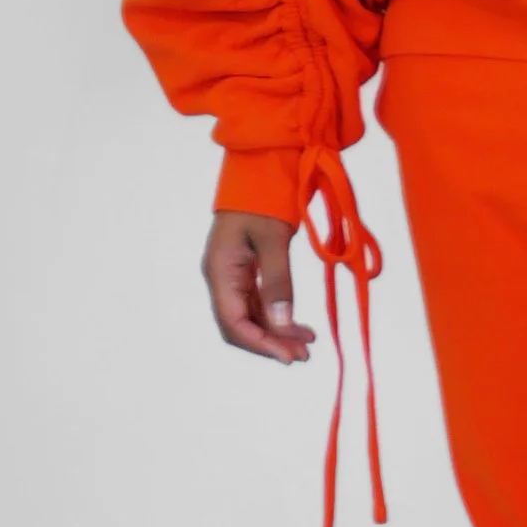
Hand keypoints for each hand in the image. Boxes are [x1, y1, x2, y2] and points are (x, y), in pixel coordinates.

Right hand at [203, 211, 318, 364]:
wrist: (260, 168)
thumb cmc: (263, 197)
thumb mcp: (274, 239)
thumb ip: (278, 282)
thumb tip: (281, 324)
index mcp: (220, 270)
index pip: (233, 322)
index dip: (260, 344)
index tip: (288, 357)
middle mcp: (221, 278)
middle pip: (240, 325)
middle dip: (270, 343)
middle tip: (303, 355)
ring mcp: (232, 275)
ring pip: (251, 317)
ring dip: (277, 333)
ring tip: (307, 345)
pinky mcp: (246, 271)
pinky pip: (259, 303)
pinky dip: (278, 317)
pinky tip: (299, 327)